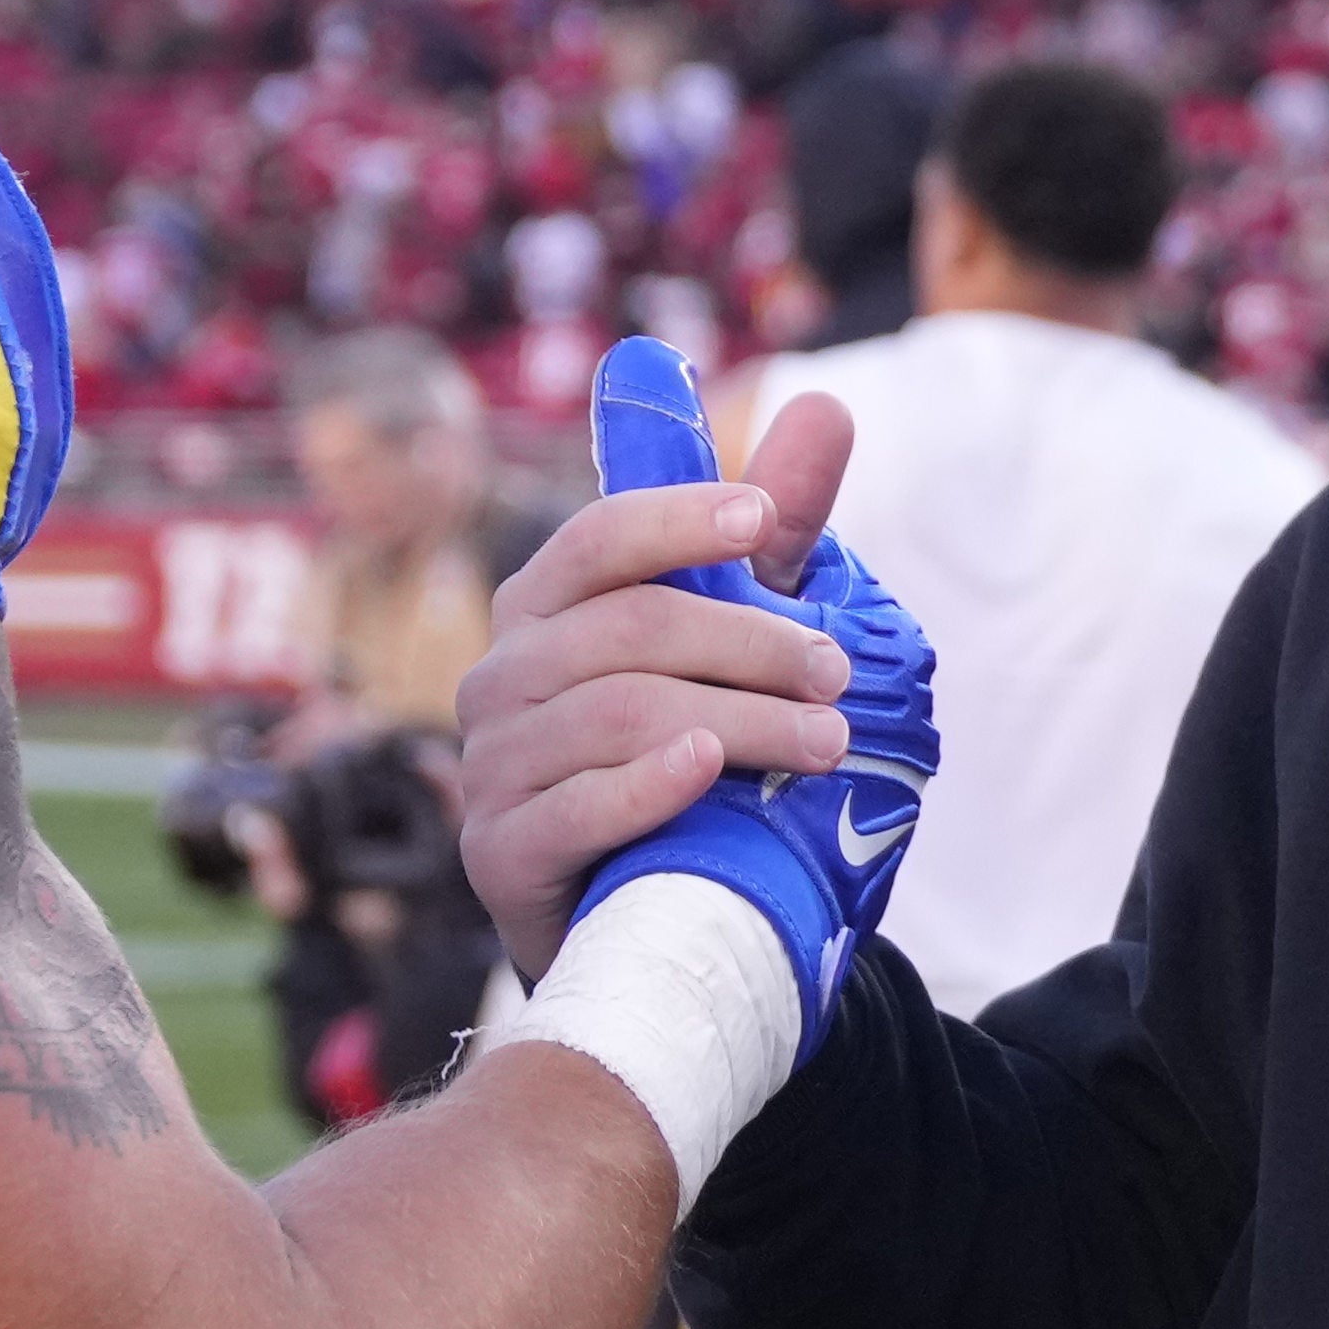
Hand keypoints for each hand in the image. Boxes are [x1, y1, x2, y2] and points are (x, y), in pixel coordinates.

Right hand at [563, 342, 938, 1047]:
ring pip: (615, 714)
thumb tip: (827, 408)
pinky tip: (708, 771)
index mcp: (544, 612)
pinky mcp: (498, 856)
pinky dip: (646, 785)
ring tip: (828, 744)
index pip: (598, 540)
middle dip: (746, 643)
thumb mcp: (736, 641)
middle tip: (838, 676)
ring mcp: (490, 768)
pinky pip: (571, 808)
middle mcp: (500, 678)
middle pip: (625, 630)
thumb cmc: (686, 759)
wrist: (635, 921)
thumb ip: (773, 534)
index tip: (767, 522)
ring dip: (737, 722)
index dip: (678, 520)